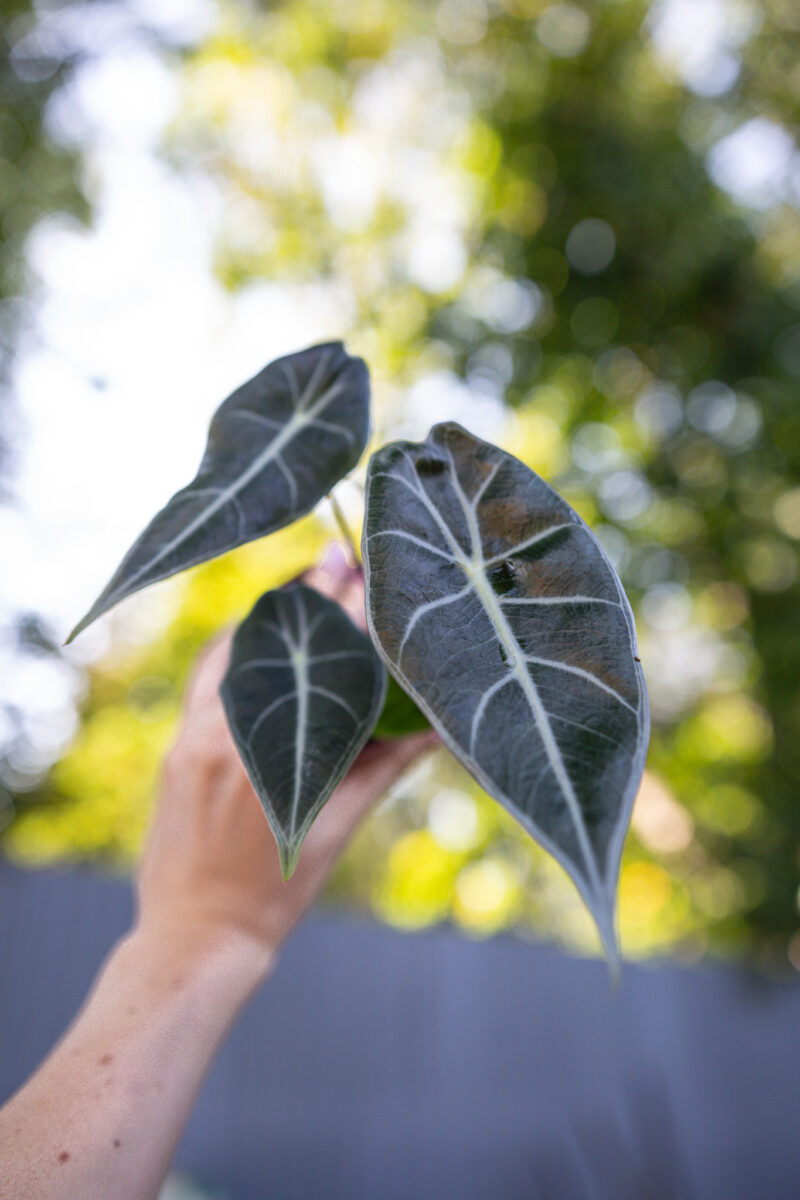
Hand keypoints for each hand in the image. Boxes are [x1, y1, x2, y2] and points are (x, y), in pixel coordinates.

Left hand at [135, 547, 435, 974]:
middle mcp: (241, 740)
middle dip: (313, 595)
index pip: (329, 669)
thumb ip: (388, 766)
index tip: (368, 575)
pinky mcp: (177, 745)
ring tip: (305, 577)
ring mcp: (201, 739)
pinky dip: (236, 644)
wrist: (199, 935)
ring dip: (274, 611)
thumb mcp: (340, 827)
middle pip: (282, 647)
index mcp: (292, 762)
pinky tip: (258, 623)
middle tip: (340, 553)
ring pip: (239, 653)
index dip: (350, 617)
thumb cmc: (280, 890)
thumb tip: (440, 724)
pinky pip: (209, 678)